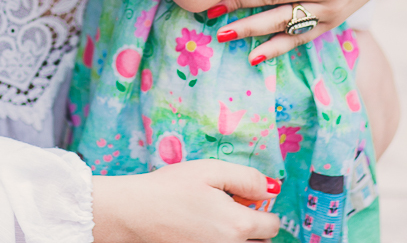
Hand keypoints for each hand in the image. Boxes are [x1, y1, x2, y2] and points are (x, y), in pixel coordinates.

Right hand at [93, 160, 279, 242]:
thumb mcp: (210, 170)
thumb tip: (271, 190)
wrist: (134, 212)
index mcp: (238, 224)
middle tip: (230, 210)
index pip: (273, 224)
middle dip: (255, 228)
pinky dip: (222, 242)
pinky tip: (204, 231)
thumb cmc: (169, 188)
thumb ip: (247, 178)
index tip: (245, 200)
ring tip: (217, 222)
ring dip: (241, 238)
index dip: (263, 209)